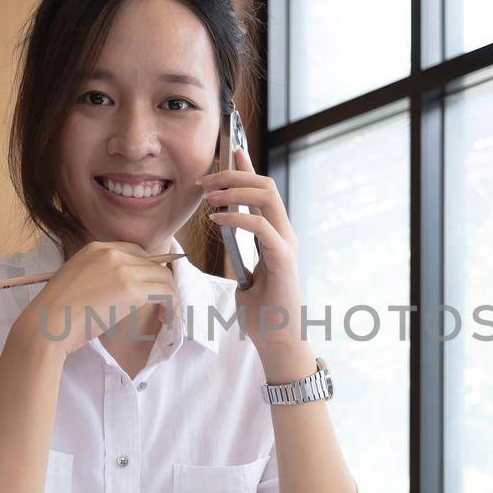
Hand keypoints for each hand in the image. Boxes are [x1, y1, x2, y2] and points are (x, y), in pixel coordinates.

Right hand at [24, 241, 175, 356]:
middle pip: (153, 263)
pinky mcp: (132, 291)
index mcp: (98, 248)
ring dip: (169, 295)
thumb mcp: (77, 278)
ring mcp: (124, 270)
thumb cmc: (57, 310)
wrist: (47, 324)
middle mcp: (113, 253)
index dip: (147, 270)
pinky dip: (171, 305)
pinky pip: (165, 293)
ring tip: (165, 313)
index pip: (137, 252)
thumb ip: (100, 273)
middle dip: (160, 284)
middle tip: (161, 304)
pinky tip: (165, 317)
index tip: (149, 288)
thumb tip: (121, 288)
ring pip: (163, 277)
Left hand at [200, 148, 304, 350]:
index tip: (230, 151)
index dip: (247, 168)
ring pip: (267, 196)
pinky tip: (216, 219)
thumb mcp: (243, 276)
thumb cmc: (261, 313)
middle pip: (265, 185)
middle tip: (205, 180)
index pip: (263, 191)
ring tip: (209, 196)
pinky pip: (260, 226)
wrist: (277, 340)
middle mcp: (284, 233)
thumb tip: (223, 236)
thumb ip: (239, 253)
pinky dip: (236, 217)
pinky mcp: (284, 258)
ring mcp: (286, 243)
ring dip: (235, 190)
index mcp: (275, 235)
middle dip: (234, 175)